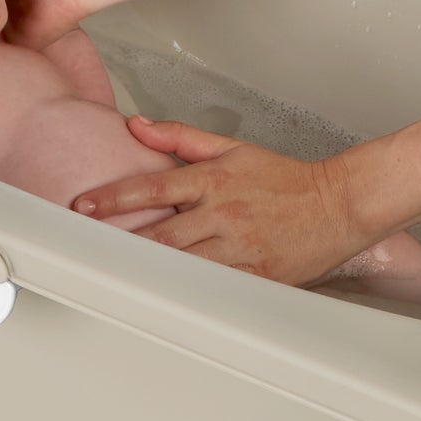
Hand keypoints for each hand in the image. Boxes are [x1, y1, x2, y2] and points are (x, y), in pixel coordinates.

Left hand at [71, 117, 362, 285]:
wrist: (336, 203)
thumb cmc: (282, 176)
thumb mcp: (231, 147)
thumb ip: (180, 137)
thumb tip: (136, 125)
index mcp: (214, 179)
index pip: (153, 187)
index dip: (114, 197)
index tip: (85, 206)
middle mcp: (223, 213)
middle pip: (162, 233)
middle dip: (122, 241)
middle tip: (86, 246)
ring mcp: (239, 248)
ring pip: (184, 263)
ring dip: (148, 268)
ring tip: (114, 272)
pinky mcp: (256, 276)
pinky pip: (214, 286)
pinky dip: (188, 290)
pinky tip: (163, 294)